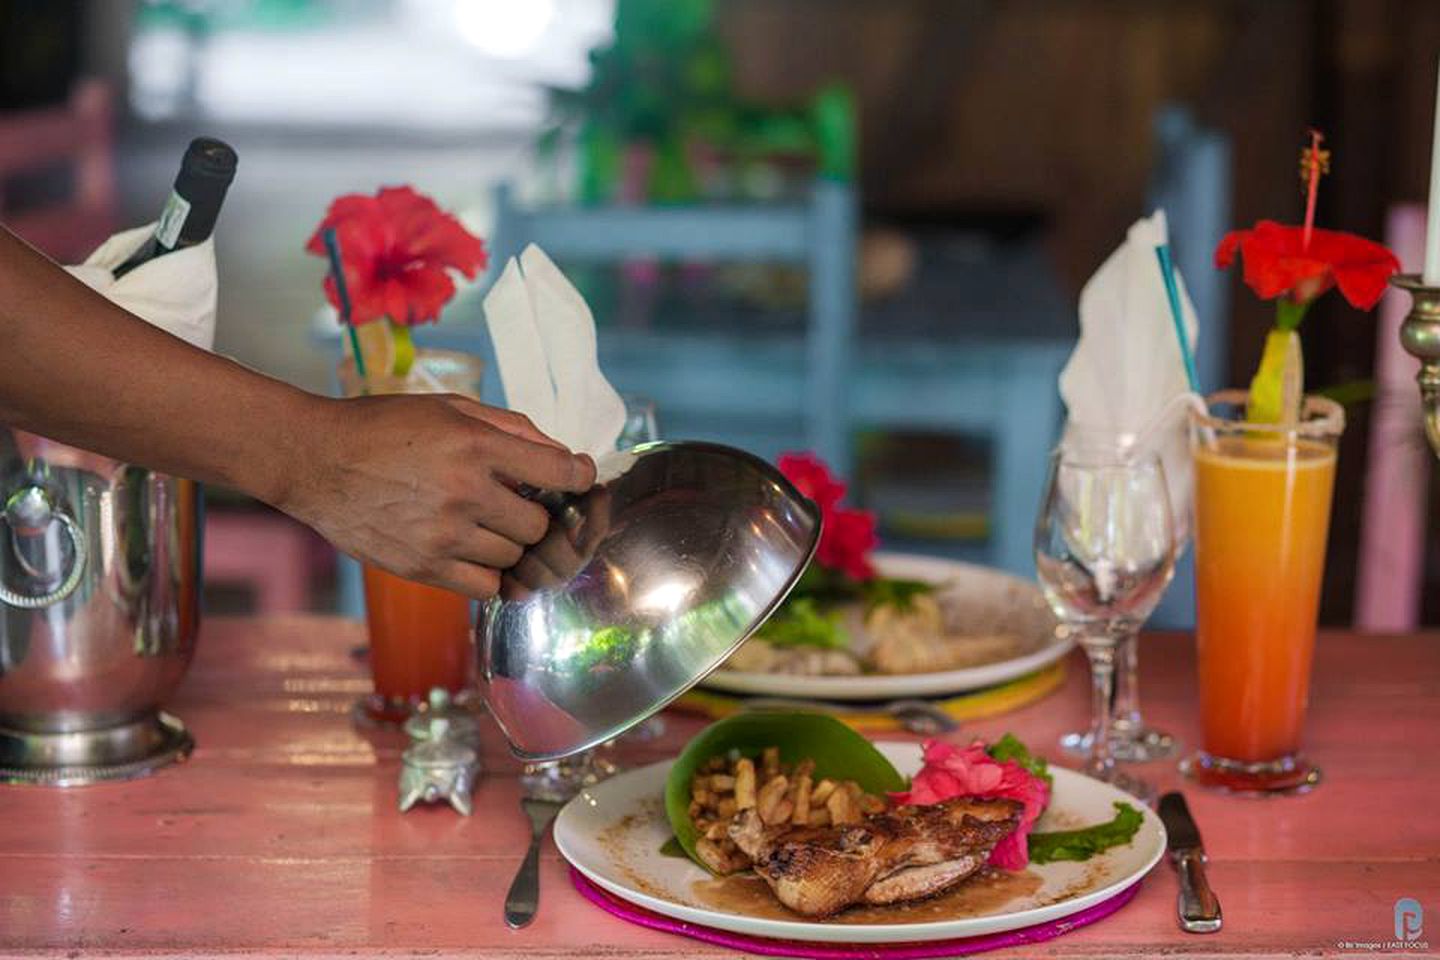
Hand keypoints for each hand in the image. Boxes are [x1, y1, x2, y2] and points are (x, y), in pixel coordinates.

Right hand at [280, 393, 594, 597]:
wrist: (314, 460)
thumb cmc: (384, 427)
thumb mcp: (450, 407)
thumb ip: (512, 428)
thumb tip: (562, 455)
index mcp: (475, 446)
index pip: (558, 472)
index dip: (578, 476)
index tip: (576, 477)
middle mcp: (464, 493)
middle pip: (538, 524)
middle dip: (534, 512)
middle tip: (512, 500)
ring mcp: (442, 536)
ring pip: (514, 557)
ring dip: (508, 542)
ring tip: (481, 521)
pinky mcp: (421, 567)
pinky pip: (485, 587)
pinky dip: (488, 572)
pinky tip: (473, 550)